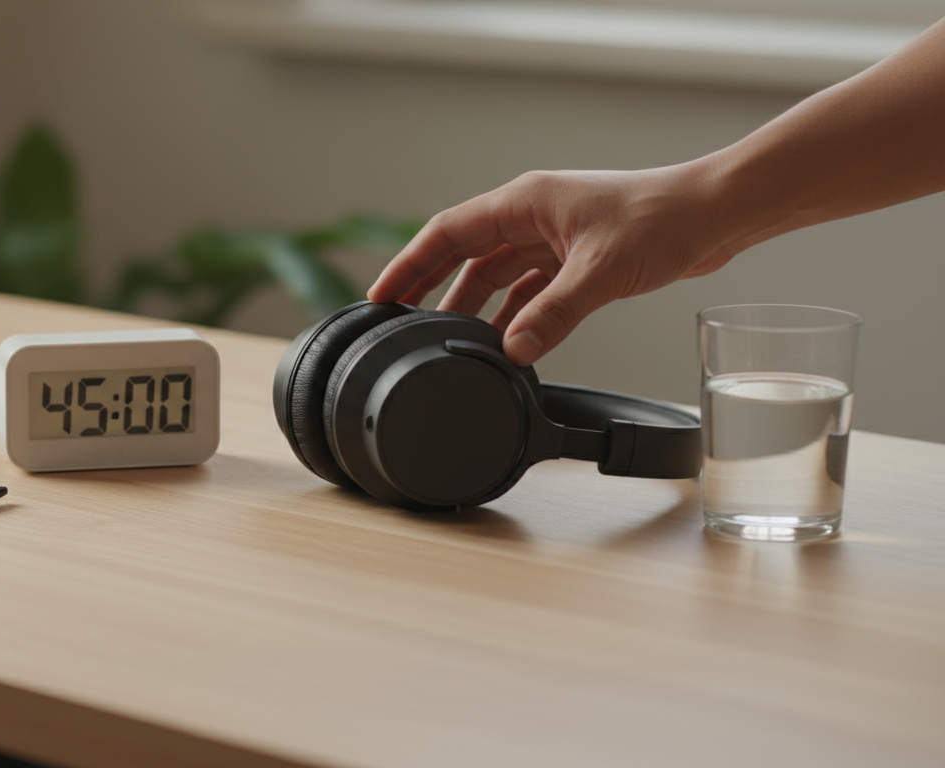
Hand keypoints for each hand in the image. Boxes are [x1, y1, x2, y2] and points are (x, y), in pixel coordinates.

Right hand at [367, 164, 741, 365]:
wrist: (716, 213)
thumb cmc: (663, 218)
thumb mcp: (600, 272)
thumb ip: (553, 316)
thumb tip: (514, 352)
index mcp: (523, 202)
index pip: (446, 233)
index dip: (408, 266)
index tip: (381, 297)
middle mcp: (531, 215)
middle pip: (462, 255)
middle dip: (430, 289)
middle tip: (399, 324)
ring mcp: (552, 236)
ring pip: (495, 275)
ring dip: (473, 307)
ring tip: (447, 342)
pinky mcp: (575, 257)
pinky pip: (529, 289)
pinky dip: (514, 314)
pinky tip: (505, 341)